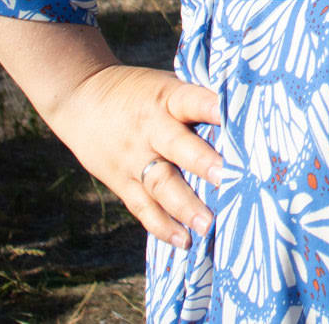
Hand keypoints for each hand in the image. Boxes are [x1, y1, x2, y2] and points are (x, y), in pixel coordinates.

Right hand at [43, 63, 223, 250]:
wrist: (80, 98)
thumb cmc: (140, 93)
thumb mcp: (166, 86)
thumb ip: (197, 103)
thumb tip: (247, 116)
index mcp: (165, 98)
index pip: (190, 100)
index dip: (210, 107)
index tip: (232, 117)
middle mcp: (150, 129)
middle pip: (176, 146)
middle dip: (202, 162)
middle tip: (226, 178)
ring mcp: (134, 158)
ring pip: (160, 184)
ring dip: (185, 206)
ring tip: (208, 225)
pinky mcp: (122, 182)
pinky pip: (143, 207)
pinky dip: (162, 226)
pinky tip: (184, 241)